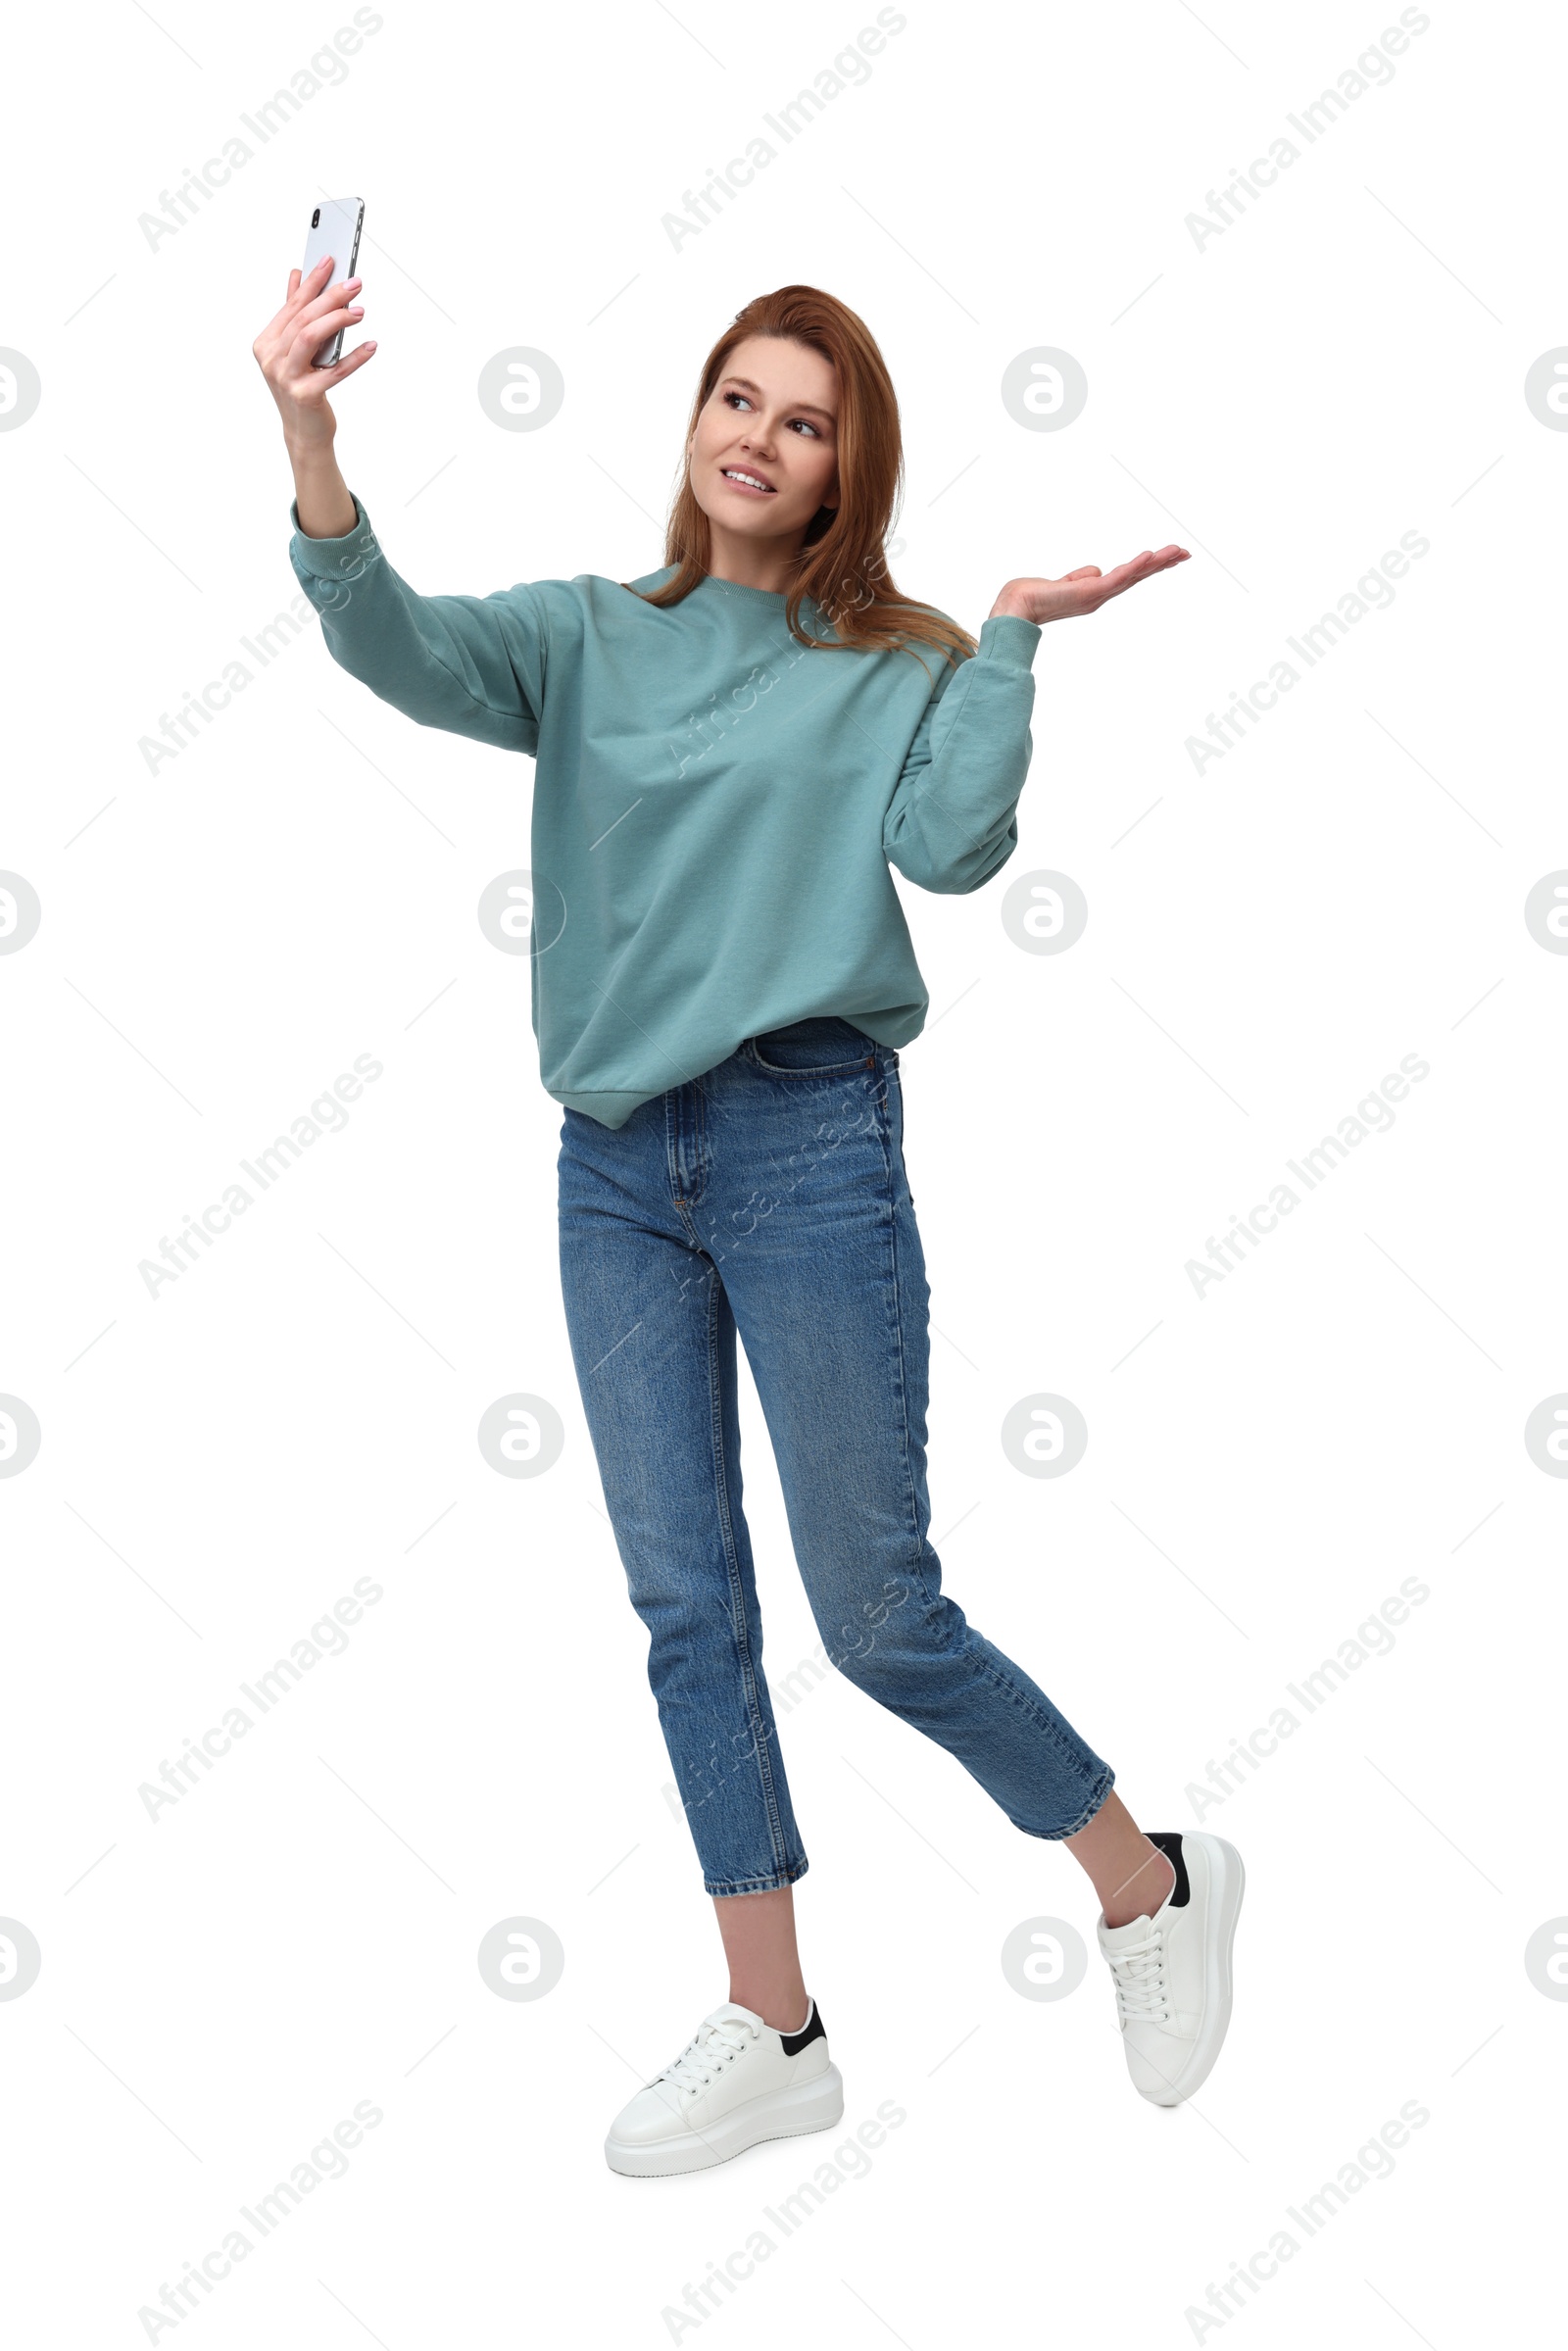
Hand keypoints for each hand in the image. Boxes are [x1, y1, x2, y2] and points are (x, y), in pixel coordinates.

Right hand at [252, 253, 375, 445]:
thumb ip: (293, 314)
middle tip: (355, 284)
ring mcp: (285, 377)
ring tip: (360, 311)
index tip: (330, 260)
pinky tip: (371, 346)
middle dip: (330, 297)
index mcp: (266, 342)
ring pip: (310, 337)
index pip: (292, 305)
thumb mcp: (294, 350)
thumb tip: (297, 277)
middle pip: (302, 318)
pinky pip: (333, 372)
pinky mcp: (304, 395)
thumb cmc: (301, 388)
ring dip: (337, 320)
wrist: (303, 432)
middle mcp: (271, 358)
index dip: (312, 282)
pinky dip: (354, 358)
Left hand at [989, 545, 1189, 624]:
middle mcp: (1101, 595)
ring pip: (1133, 576)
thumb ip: (1083, 576)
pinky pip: (1117, 577)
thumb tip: (1097, 570)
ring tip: (1177, 552)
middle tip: (1186, 553)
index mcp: (1097, 591)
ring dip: (1156, 563)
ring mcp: (1097, 595)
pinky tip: (1148, 556)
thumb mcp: (1067, 581)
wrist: (1018, 606)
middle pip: (1138, 575)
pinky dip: (1133, 566)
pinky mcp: (1089, 592)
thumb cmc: (1037, 594)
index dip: (1149, 565)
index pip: (1130, 575)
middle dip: (1162, 564)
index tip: (1170, 556)